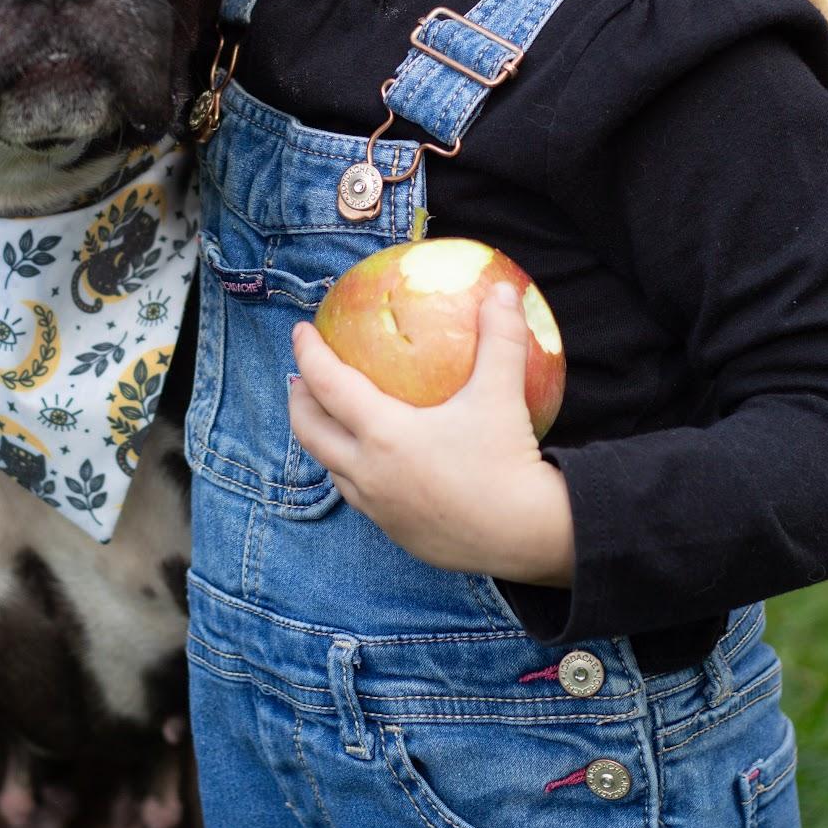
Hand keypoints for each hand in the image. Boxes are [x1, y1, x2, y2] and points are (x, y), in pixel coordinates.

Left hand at [289, 282, 574, 583]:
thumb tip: (504, 290)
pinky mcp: (398, 533)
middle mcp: (370, 473)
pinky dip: (355, 471)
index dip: (309, 354)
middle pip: (311, 432)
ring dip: (324, 439)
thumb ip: (500, 338)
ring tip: (331, 419)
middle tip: (301, 378)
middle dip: (299, 401)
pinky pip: (362, 497)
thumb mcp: (501, 393)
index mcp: (383, 434)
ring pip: (333, 469)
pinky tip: (377, 463)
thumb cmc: (508, 462)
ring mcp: (380, 508)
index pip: (328, 386)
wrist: (528, 537)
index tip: (301, 331)